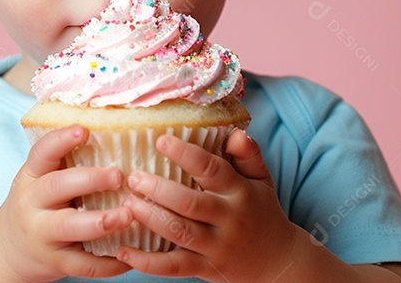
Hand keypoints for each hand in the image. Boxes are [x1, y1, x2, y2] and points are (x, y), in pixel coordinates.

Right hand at [0, 126, 133, 280]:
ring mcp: (42, 235)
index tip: (84, 130)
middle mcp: (33, 204)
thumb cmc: (39, 203)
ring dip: (100, 222)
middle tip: (117, 174)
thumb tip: (117, 127)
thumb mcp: (41, 178)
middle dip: (89, 180)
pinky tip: (129, 255)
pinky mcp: (55, 262)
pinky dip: (108, 263)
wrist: (9, 251)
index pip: (42, 153)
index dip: (61, 140)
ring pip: (69, 227)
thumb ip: (67, 159)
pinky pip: (83, 264)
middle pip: (57, 187)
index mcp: (32, 177)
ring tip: (127, 215)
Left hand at [116, 129, 299, 281]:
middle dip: (158, 189)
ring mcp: (217, 246)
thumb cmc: (262, 212)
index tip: (160, 140)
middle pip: (190, 202)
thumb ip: (249, 155)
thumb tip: (235, 132)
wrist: (277, 262)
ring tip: (127, 203)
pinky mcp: (206, 268)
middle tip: (134, 177)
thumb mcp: (262, 181)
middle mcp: (229, 219)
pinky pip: (174, 266)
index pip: (212, 170)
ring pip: (179, 232)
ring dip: (150, 218)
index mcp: (241, 192)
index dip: (186, 154)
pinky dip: (147, 262)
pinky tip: (124, 251)